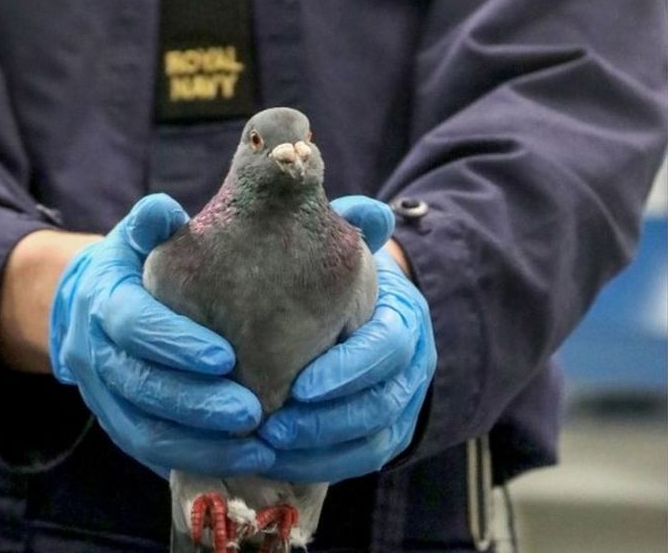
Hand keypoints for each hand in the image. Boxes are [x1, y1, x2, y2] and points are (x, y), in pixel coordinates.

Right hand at [50, 194, 274, 477]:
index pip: (131, 324)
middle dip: (197, 403)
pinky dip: (198, 459)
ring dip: (202, 442)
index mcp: (103, 300)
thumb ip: (154, 223)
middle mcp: (95, 353)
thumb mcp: (138, 237)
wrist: (89, 309)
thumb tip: (165, 210)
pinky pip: (152, 452)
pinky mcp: (119, 425)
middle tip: (254, 411)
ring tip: (258, 445)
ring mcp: (103, 396)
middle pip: (139, 385)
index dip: (174, 343)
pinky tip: (245, 460)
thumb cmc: (135, 267)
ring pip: (144, 430)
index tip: (224, 356)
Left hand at [258, 198, 436, 482]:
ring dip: (319, 452)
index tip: (298, 386)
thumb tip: (365, 211)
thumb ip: (346, 228)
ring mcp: (401, 406)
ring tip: (266, 451)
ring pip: (373, 444)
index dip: (348, 370)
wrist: (356, 309)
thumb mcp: (340, 249)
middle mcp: (412, 367)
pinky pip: (359, 463)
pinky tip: (273, 465)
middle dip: (327, 422)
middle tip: (272, 429)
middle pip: (383, 405)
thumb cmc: (334, 279)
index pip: (388, 348)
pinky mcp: (382, 437)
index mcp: (403, 317)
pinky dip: (318, 467)